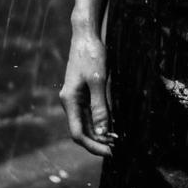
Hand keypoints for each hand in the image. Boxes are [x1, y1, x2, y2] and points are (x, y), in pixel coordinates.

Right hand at [59, 32, 115, 156]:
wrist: (85, 35)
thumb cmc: (91, 55)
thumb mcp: (98, 81)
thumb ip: (100, 107)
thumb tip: (102, 133)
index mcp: (70, 101)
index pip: (78, 133)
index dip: (93, 146)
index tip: (110, 151)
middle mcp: (70, 102)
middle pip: (81, 131)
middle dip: (98, 141)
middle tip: (117, 147)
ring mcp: (75, 98)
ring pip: (86, 123)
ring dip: (100, 133)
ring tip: (117, 138)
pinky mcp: (82, 93)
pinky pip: (90, 112)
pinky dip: (100, 120)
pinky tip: (113, 124)